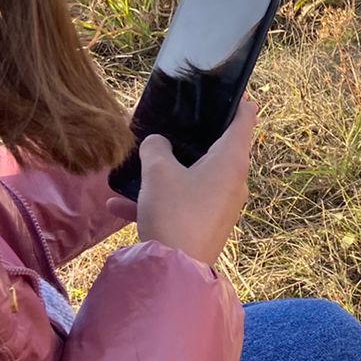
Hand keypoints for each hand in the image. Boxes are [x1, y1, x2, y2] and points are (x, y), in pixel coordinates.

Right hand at [106, 101, 258, 265]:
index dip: (239, 101)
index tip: (228, 88)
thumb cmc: (174, 212)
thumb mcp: (158, 173)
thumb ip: (156, 149)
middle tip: (173, 121)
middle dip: (193, 137)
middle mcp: (234, 182)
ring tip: (136, 167)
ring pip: (194, 179)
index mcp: (231, 161)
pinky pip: (182, 205)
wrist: (174, 271)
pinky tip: (116, 207)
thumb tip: (157, 144)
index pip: (245, 120)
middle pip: (218, 149)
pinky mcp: (206, 225)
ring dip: (166, 174)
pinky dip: (157, 202)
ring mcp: (222, 206)